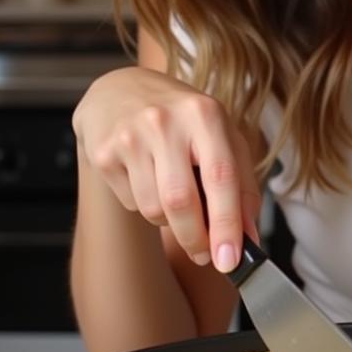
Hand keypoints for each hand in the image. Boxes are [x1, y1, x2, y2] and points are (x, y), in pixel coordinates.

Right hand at [72, 66, 260, 269]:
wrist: (120, 91)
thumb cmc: (183, 119)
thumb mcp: (223, 137)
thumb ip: (243, 185)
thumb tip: (248, 237)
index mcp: (205, 114)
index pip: (220, 176)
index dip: (226, 224)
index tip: (230, 260)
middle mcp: (165, 122)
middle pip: (181, 201)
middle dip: (197, 239)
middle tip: (207, 256)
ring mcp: (130, 136)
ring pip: (154, 209)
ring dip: (171, 221)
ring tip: (176, 196)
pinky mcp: (103, 153)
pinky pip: (131, 203)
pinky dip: (146, 206)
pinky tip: (148, 179)